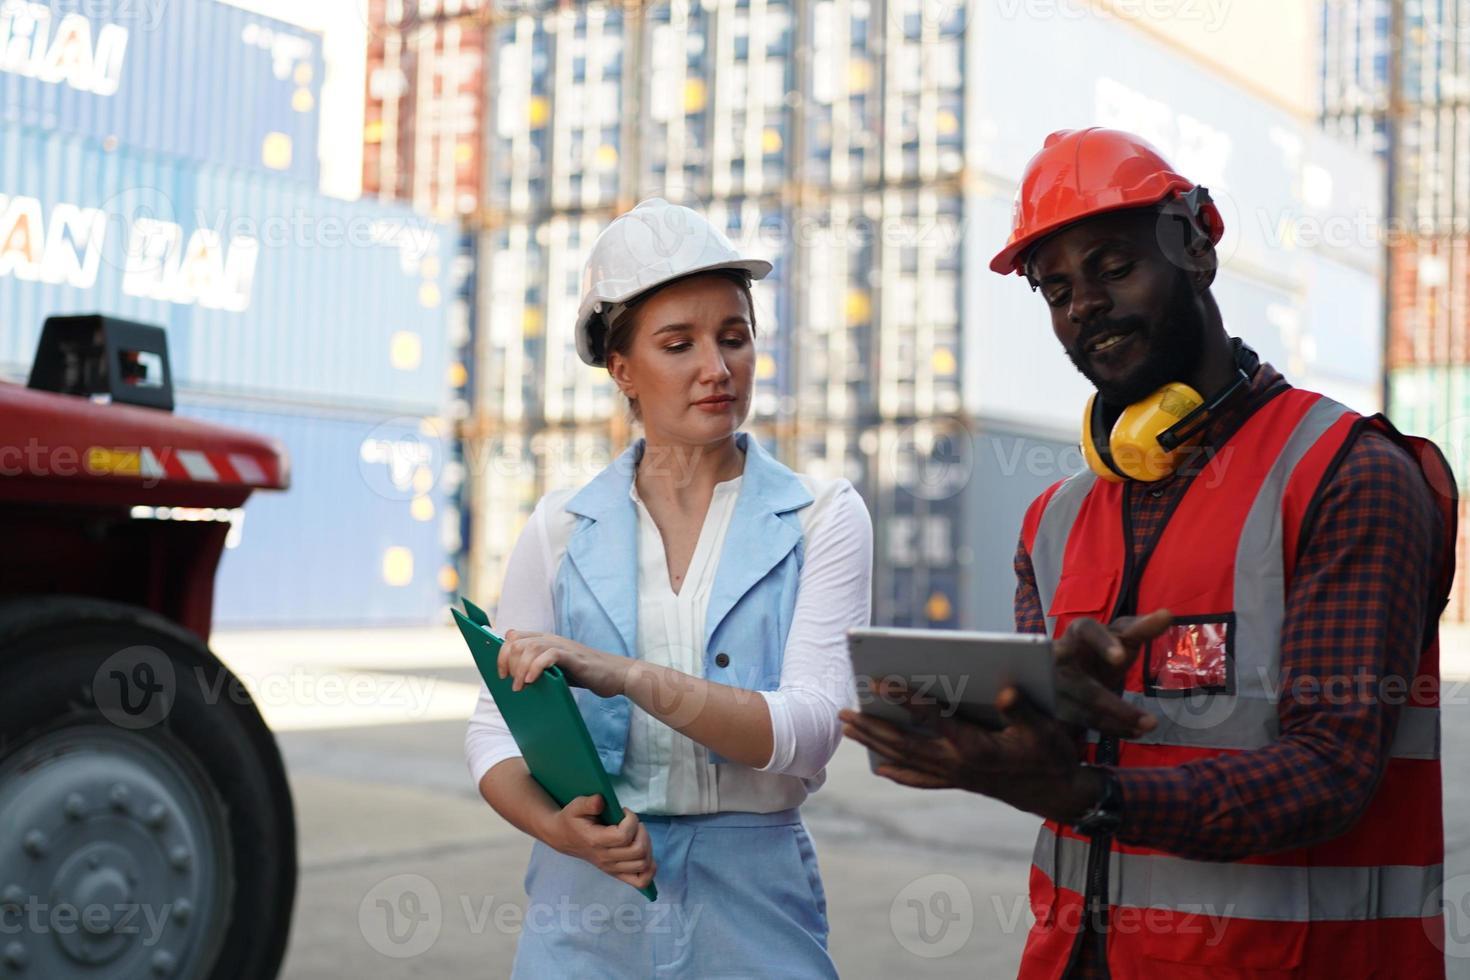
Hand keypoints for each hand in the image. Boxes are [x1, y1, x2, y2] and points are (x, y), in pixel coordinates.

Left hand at [498, 630, 627, 697]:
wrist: (615, 674)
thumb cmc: (585, 674)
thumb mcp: (557, 669)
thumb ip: (539, 666)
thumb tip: (515, 676)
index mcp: (546, 640)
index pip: (515, 637)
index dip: (502, 653)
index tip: (501, 673)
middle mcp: (552, 639)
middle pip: (518, 642)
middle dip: (508, 662)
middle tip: (509, 681)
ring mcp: (563, 646)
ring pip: (531, 647)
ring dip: (520, 668)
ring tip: (520, 686)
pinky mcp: (573, 657)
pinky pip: (550, 655)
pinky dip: (536, 667)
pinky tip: (532, 680)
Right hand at [541, 795, 655, 890]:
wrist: (564, 838)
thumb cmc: (573, 820)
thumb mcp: (576, 806)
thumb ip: (589, 803)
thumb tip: (601, 801)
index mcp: (596, 841)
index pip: (624, 836)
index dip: (631, 820)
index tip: (624, 812)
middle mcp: (605, 858)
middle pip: (638, 851)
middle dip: (641, 832)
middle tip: (633, 823)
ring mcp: (612, 868)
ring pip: (643, 864)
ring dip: (647, 846)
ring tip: (637, 835)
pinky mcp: (617, 873)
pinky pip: (640, 881)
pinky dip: (649, 870)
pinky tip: (645, 854)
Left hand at [839, 684, 1103, 822]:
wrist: (1058, 794)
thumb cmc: (1051, 755)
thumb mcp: (1044, 729)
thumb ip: (1021, 709)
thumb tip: (1004, 690)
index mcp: (974, 745)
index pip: (932, 717)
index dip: (906, 697)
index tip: (882, 680)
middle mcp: (956, 763)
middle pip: (904, 742)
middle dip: (872, 726)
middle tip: (843, 712)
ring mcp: (954, 774)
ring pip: (905, 759)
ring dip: (875, 743)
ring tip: (850, 728)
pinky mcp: (958, 781)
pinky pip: (921, 778)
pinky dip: (900, 772)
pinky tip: (882, 769)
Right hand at [1052, 609, 1171, 736]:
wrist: (1064, 672)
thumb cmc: (1097, 650)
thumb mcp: (1119, 636)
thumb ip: (1141, 628)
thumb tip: (1168, 615)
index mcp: (1077, 634)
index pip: (1085, 631)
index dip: (1101, 644)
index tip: (1121, 658)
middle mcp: (1059, 660)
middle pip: (1082, 686)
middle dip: (1113, 705)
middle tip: (1151, 719)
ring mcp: (1054, 688)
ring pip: (1085, 709)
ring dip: (1118, 720)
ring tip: (1150, 725)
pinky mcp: (1057, 709)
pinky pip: (1084, 723)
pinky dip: (1112, 728)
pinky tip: (1135, 731)